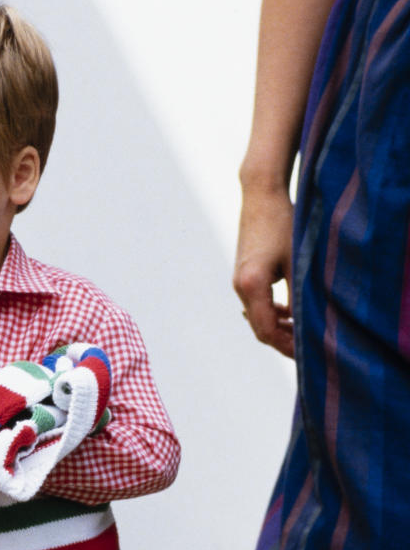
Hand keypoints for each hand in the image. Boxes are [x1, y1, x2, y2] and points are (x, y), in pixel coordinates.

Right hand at [233, 184, 294, 358]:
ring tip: (303, 334)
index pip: (267, 330)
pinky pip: (256, 306)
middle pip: (260, 329)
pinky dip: (272, 314)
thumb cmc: (283, 223)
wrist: (261, 196)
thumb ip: (300, 294)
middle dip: (284, 342)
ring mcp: (239, 282)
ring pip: (258, 319)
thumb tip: (311, 323)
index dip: (287, 346)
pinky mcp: (243, 276)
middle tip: (309, 350)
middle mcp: (241, 287)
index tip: (307, 353)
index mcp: (252, 285)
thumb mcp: (298, 260)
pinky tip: (290, 313)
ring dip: (279, 328)